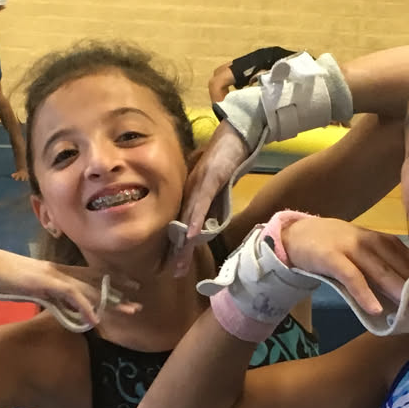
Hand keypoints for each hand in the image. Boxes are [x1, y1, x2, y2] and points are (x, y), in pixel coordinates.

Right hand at [0, 248, 135, 329]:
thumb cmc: (4, 278)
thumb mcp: (32, 289)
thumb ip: (50, 296)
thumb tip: (63, 307)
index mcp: (58, 271)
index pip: (90, 275)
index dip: (111, 280)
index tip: (130, 287)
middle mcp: (61, 270)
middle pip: (96, 280)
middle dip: (119, 290)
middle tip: (140, 299)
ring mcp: (55, 275)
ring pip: (90, 287)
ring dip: (112, 300)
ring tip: (130, 310)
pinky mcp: (45, 282)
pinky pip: (70, 295)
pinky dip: (85, 306)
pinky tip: (96, 320)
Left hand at [168, 121, 251, 274]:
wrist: (235, 134)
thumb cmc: (226, 158)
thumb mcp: (217, 186)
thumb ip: (211, 203)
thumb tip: (208, 223)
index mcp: (190, 196)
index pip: (182, 225)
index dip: (177, 247)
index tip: (173, 268)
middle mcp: (190, 192)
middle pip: (181, 226)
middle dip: (178, 252)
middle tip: (173, 273)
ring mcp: (198, 186)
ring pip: (188, 218)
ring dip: (183, 242)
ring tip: (178, 262)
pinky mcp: (210, 178)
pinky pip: (202, 202)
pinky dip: (197, 219)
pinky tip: (193, 234)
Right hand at [279, 219, 408, 318]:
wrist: (297, 235)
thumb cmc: (336, 248)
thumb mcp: (364, 252)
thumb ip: (384, 266)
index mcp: (383, 240)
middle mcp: (371, 241)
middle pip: (399, 265)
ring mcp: (351, 248)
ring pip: (379, 270)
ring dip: (397, 289)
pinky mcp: (332, 258)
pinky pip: (351, 277)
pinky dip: (364, 293)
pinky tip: (375, 309)